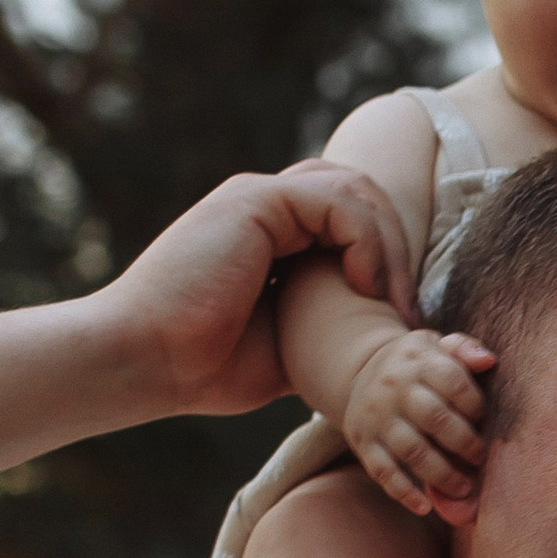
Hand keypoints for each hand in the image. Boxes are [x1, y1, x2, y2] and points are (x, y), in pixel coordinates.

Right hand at [87, 163, 418, 419]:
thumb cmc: (206, 366)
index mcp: (270, 235)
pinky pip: (337, 201)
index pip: (350, 218)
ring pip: (355, 191)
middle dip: (397, 248)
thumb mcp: (290, 344)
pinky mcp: (255, 200)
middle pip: (360, 195)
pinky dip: (365, 240)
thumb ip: (327, 325)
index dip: (387, 259)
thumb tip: (374, 344)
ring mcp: (259, 198)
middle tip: (408, 310)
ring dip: (389, 246)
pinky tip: (364, 286)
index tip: (401, 320)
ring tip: (391, 303)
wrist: (148, 362)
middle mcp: (265, 207)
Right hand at [340, 325, 495, 514]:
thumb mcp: (437, 346)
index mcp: (417, 361)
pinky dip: (404, 492)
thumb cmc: (418, 365)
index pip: (453, 382)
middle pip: (434, 418)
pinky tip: (425, 507)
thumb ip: (464, 349)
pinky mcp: (363, 443)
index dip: (475, 405)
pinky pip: (382, 471)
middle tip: (480, 459)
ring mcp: (376, 418)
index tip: (485, 421)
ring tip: (464, 488)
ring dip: (441, 474)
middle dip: (464, 442)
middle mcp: (394, 389)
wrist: (360, 372)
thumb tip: (488, 361)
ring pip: (411, 450)